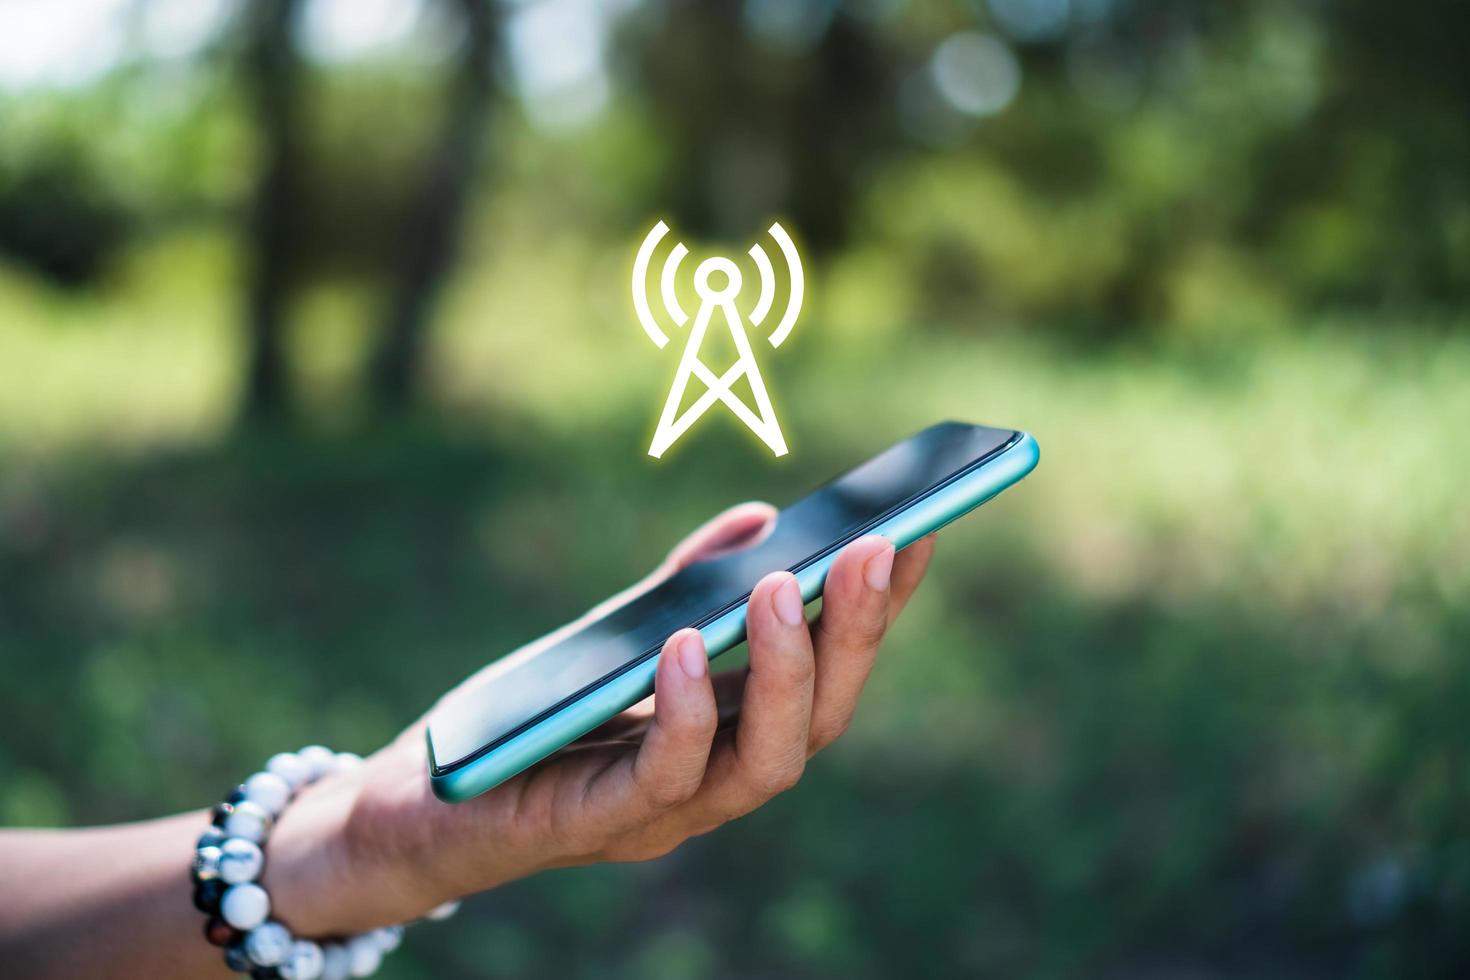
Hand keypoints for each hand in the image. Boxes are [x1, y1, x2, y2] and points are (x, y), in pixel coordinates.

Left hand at [263, 504, 936, 934]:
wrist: (426, 804)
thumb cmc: (535, 719)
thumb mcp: (618, 636)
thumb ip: (685, 585)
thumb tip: (765, 518)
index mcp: (734, 731)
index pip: (829, 671)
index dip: (879, 608)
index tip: (916, 528)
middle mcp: (718, 779)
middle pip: (821, 719)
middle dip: (857, 633)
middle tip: (876, 547)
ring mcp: (666, 813)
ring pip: (766, 762)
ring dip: (787, 671)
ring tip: (788, 587)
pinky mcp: (596, 825)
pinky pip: (662, 779)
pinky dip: (685, 714)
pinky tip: (686, 646)